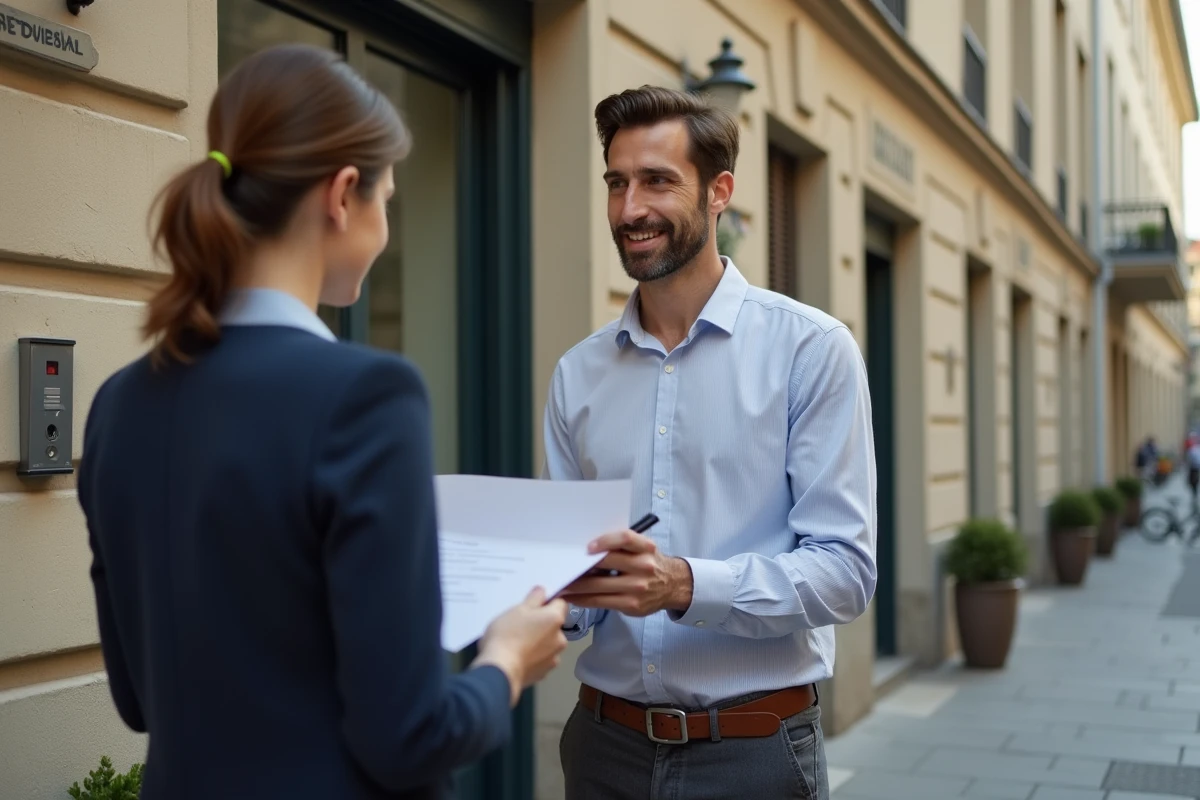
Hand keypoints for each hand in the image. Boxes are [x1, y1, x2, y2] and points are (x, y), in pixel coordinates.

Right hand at [473, 587, 567, 706]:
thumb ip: (534, 598)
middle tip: (520, 624)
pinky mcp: (543, 673)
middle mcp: (560, 639)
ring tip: (516, 642)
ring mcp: (553, 658)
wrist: (500, 670)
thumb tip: (542, 591)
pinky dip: (532, 657)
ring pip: (548, 643)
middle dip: (541, 624)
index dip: (547, 602)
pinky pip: (541, 659)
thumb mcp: (517, 609)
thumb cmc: (507, 636)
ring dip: (537, 641)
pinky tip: (517, 655)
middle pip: (553, 625)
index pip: (560, 603)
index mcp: (555, 619)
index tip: (534, 605)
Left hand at [559, 529, 693, 616]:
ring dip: (576, 586)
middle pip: (607, 562)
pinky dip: (583, 600)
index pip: (624, 538)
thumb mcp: (643, 548)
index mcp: (645, 547)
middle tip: (563, 565)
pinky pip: (600, 602)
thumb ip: (621, 546)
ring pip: (598, 586)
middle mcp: (644, 566)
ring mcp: (637, 587)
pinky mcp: (631, 604)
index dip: (605, 540)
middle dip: (582, 565)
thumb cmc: (649, 562)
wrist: (671, 585)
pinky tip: (573, 597)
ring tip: (562, 584)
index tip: (587, 547)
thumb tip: (586, 549)